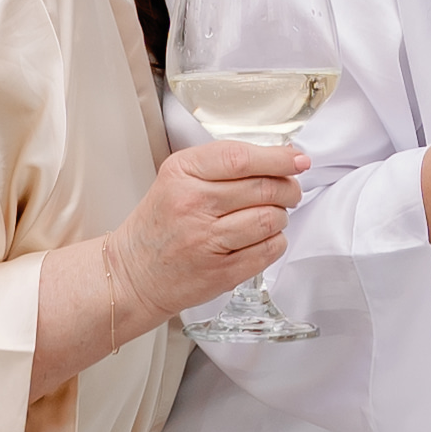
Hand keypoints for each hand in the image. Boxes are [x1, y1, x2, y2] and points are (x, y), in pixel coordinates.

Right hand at [97, 139, 308, 341]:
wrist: (132, 273)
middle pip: (263, 188)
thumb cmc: (159, 225)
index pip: (240, 158)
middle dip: (288, 187)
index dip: (278, 157)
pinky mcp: (221, 271)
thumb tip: (281, 157)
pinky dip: (276, 241)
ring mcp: (206, 240)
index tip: (298, 159)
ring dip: (281, 216)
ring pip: (271, 219)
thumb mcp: (177, 180)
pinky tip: (263, 238)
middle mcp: (192, 204)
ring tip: (271, 215)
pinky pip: (269, 250)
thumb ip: (221, 166)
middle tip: (290, 190)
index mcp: (181, 173)